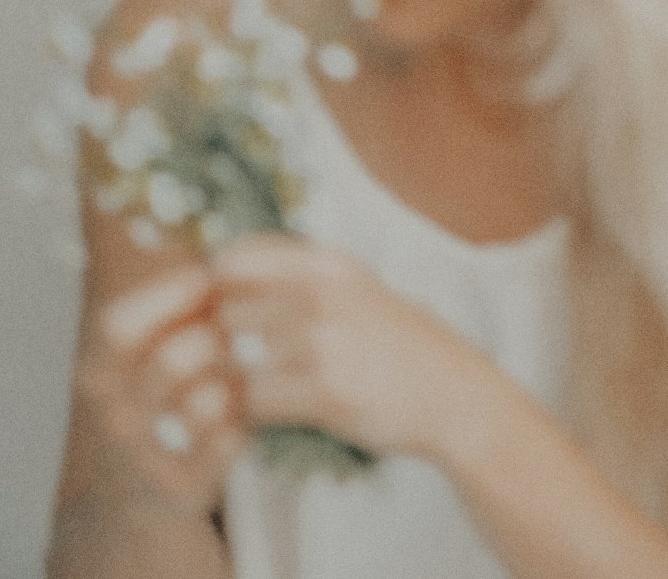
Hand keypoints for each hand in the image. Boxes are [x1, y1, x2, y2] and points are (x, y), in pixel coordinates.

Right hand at [78, 265, 245, 509]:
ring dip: (236, 378)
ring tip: (244, 366)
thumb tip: (216, 253)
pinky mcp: (185, 490)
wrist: (141, 492)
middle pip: (171, 362)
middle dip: (214, 337)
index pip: (118, 328)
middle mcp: (116, 418)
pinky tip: (246, 409)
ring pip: (206, 402)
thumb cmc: (157, 392)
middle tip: (237, 326)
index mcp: (99, 374)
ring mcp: (148, 458)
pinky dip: (245, 419)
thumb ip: (173, 302)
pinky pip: (230, 442)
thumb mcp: (145, 346)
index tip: (205, 276)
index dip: (167, 296)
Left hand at [212, 234, 479, 460]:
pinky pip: (255, 399)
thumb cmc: (392, 339)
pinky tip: (275, 410)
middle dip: (222, 338)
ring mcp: (322, 340)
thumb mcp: (351, 285)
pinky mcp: (325, 391)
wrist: (452, 391)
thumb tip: (217, 268)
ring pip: (235, 356)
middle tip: (235, 362)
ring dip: (235, 376)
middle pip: (225, 308)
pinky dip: (254, 411)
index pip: (233, 257)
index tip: (225, 313)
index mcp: (325, 260)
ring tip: (254, 387)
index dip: (215, 288)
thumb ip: (293, 274)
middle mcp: (321, 291)